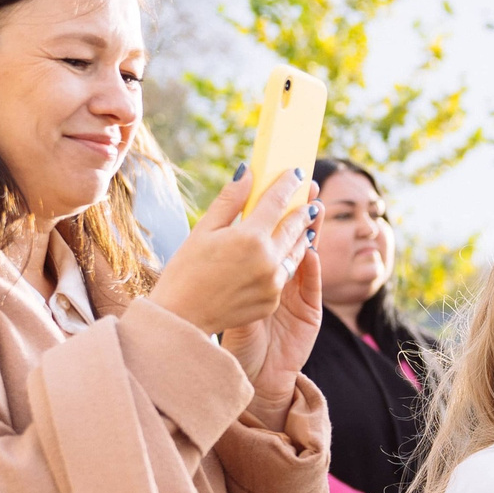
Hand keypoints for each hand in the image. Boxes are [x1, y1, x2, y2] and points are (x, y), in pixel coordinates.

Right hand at [153, 169, 320, 417]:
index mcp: (250, 238)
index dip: (287, 184)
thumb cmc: (185, 271)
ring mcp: (273, 283)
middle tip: (310, 197)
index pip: (276, 202)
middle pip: (294, 226)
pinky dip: (288, 260)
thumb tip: (247, 173)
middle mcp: (268, 259)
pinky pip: (285, 274)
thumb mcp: (203, 231)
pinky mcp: (272, 301)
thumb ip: (229, 200)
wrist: (183, 319)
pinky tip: (288, 251)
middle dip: (302, 209)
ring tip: (306, 222)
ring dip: (302, 234)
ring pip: (296, 251)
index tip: (295, 173)